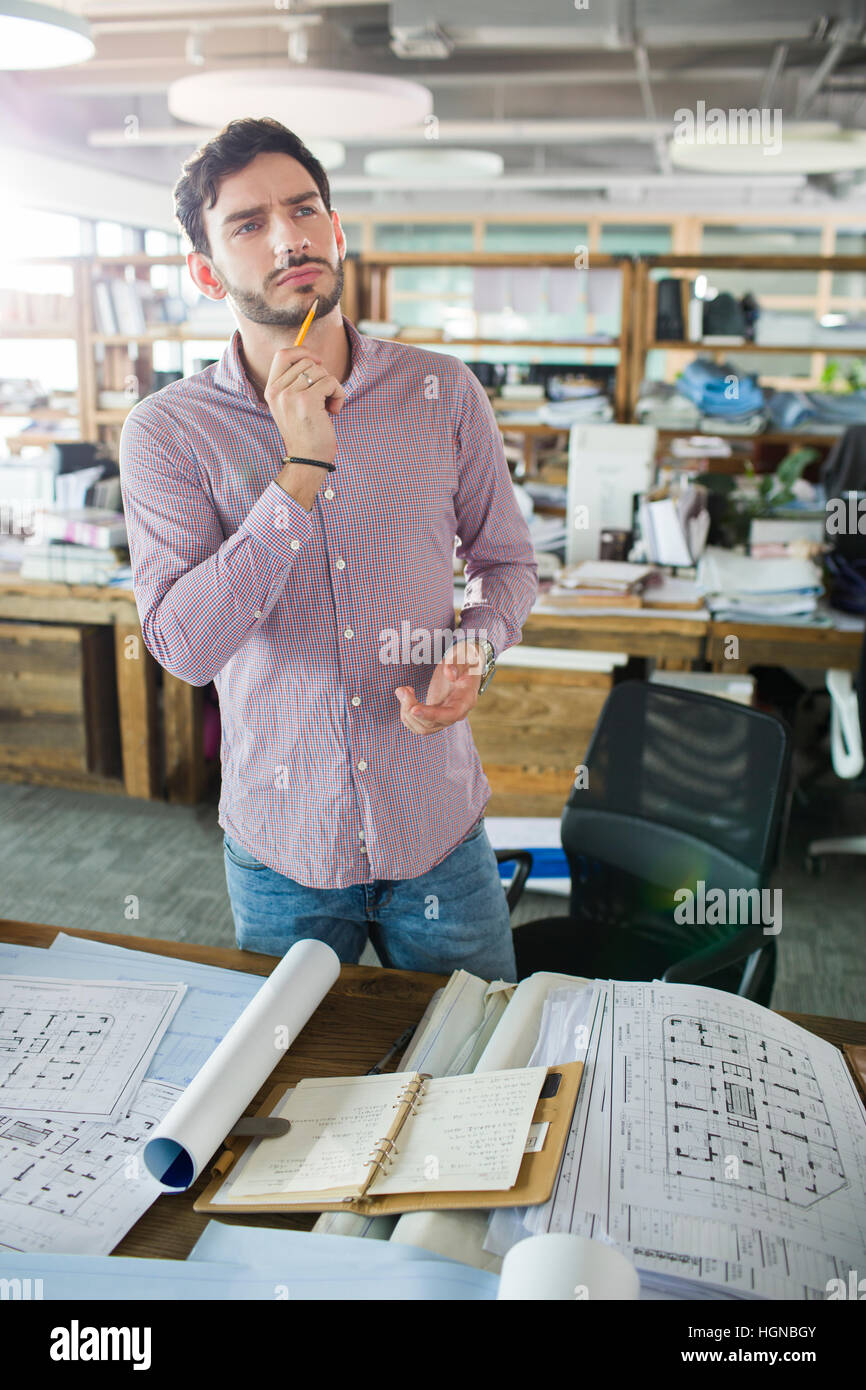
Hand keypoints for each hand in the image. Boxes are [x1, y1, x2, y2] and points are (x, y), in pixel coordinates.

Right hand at [265, 346, 345, 465]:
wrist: (307, 460)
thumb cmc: (305, 434)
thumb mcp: (291, 406)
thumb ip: (295, 383)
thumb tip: (313, 358)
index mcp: (271, 390)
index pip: (283, 354)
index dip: (303, 351)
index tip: (318, 362)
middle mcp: (277, 390)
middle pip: (307, 361)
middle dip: (322, 375)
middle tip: (324, 396)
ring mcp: (290, 395)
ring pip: (321, 371)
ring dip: (332, 387)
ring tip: (328, 406)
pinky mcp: (307, 401)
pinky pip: (331, 382)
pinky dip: (339, 395)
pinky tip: (334, 411)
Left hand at [395, 641, 484, 734]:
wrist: (465, 666)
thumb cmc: (464, 660)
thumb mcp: (463, 656)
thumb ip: (456, 663)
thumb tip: (450, 673)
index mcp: (466, 699)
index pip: (451, 714)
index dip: (432, 715)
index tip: (414, 709)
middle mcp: (457, 713)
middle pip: (432, 723)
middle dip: (412, 709)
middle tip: (402, 690)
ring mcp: (445, 717)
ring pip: (423, 727)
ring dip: (407, 713)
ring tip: (403, 690)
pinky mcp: (434, 716)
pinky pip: (418, 724)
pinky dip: (406, 713)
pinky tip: (407, 695)